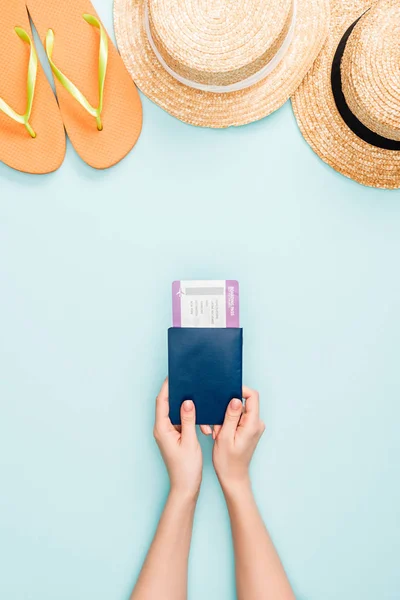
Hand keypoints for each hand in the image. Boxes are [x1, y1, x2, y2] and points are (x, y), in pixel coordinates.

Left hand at [154, 379, 202, 498]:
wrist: (185, 487)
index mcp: (162, 428)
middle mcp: (162, 429)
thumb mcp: (190, 441)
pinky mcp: (174, 436)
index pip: (162, 402)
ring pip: (176, 413)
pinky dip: (191, 418)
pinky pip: (181, 421)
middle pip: (168, 404)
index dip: (167, 387)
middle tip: (190, 382)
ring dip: (189, 408)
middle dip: (179, 394)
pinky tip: (202, 418)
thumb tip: (187, 401)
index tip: (174, 375)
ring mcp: (168, 433)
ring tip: (200, 401)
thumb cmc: (186, 468)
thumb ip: (188, 419)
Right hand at [211, 386, 264, 491]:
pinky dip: (227, 424)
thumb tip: (236, 399)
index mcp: (252, 424)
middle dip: (227, 409)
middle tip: (217, 423)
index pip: (252, 396)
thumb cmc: (227, 461)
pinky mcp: (248, 430)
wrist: (233, 478)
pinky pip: (237, 419)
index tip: (225, 393)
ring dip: (225, 418)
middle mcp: (256, 424)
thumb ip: (231, 416)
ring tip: (218, 433)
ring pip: (237, 412)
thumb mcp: (225, 437)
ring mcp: (253, 427)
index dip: (240, 390)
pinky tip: (221, 434)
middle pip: (243, 403)